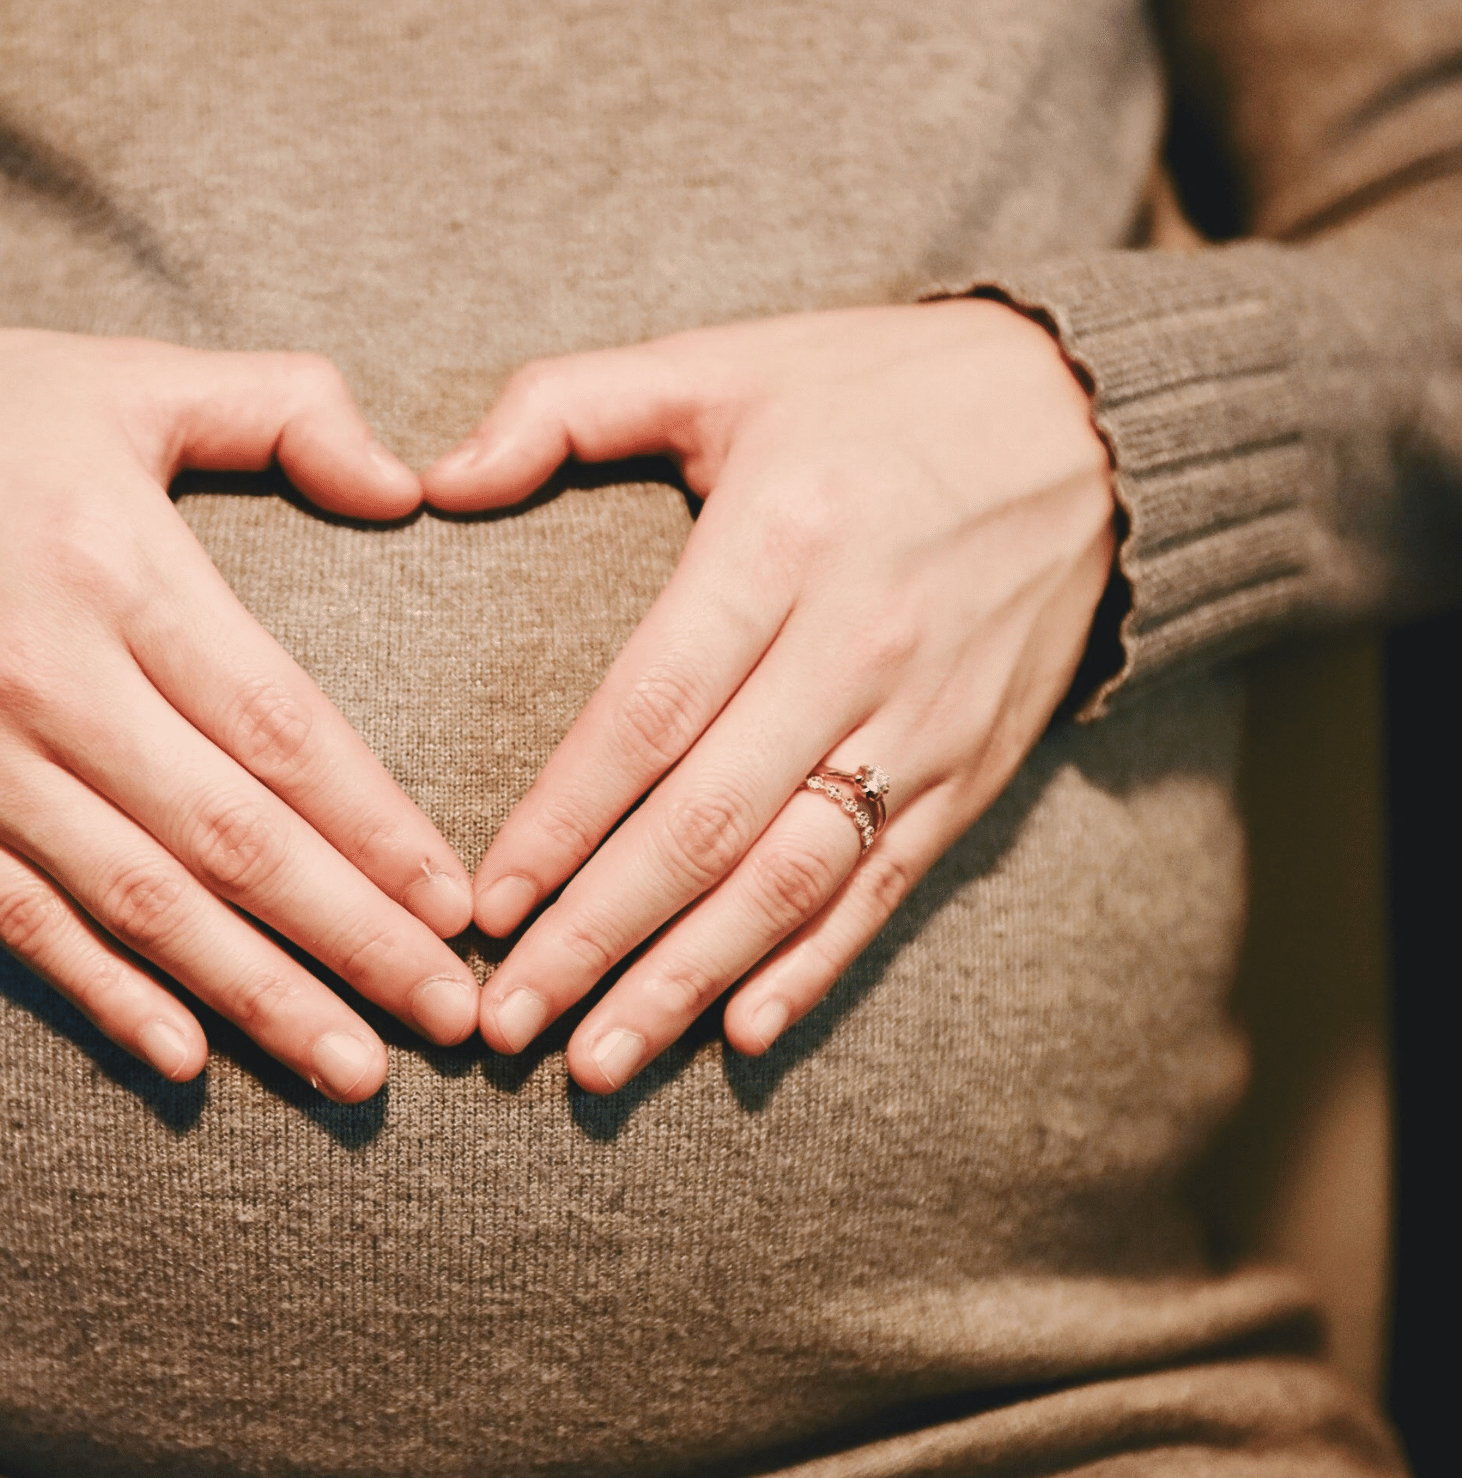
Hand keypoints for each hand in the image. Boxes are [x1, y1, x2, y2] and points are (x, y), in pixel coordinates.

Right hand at [0, 327, 477, 1101]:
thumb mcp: (126, 376)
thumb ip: (283, 406)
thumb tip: (404, 483)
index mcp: (117, 568)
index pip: (280, 728)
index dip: (377, 829)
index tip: (456, 905)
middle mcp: (46, 681)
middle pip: (230, 841)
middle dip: (352, 940)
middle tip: (449, 1020)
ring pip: (141, 907)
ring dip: (257, 998)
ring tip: (354, 1070)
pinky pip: (23, 927)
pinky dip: (107, 997)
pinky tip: (189, 1061)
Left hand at [422, 299, 1115, 1090]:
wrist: (1095, 425)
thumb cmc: (876, 393)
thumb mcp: (723, 361)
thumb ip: (568, 406)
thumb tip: (434, 478)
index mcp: (780, 542)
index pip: (648, 711)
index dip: (561, 820)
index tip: (483, 906)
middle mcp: (857, 646)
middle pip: (708, 823)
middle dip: (598, 936)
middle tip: (507, 1024)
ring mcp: (925, 720)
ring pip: (792, 879)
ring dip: (689, 981)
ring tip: (597, 1063)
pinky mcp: (974, 768)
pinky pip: (886, 887)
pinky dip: (815, 968)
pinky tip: (741, 1034)